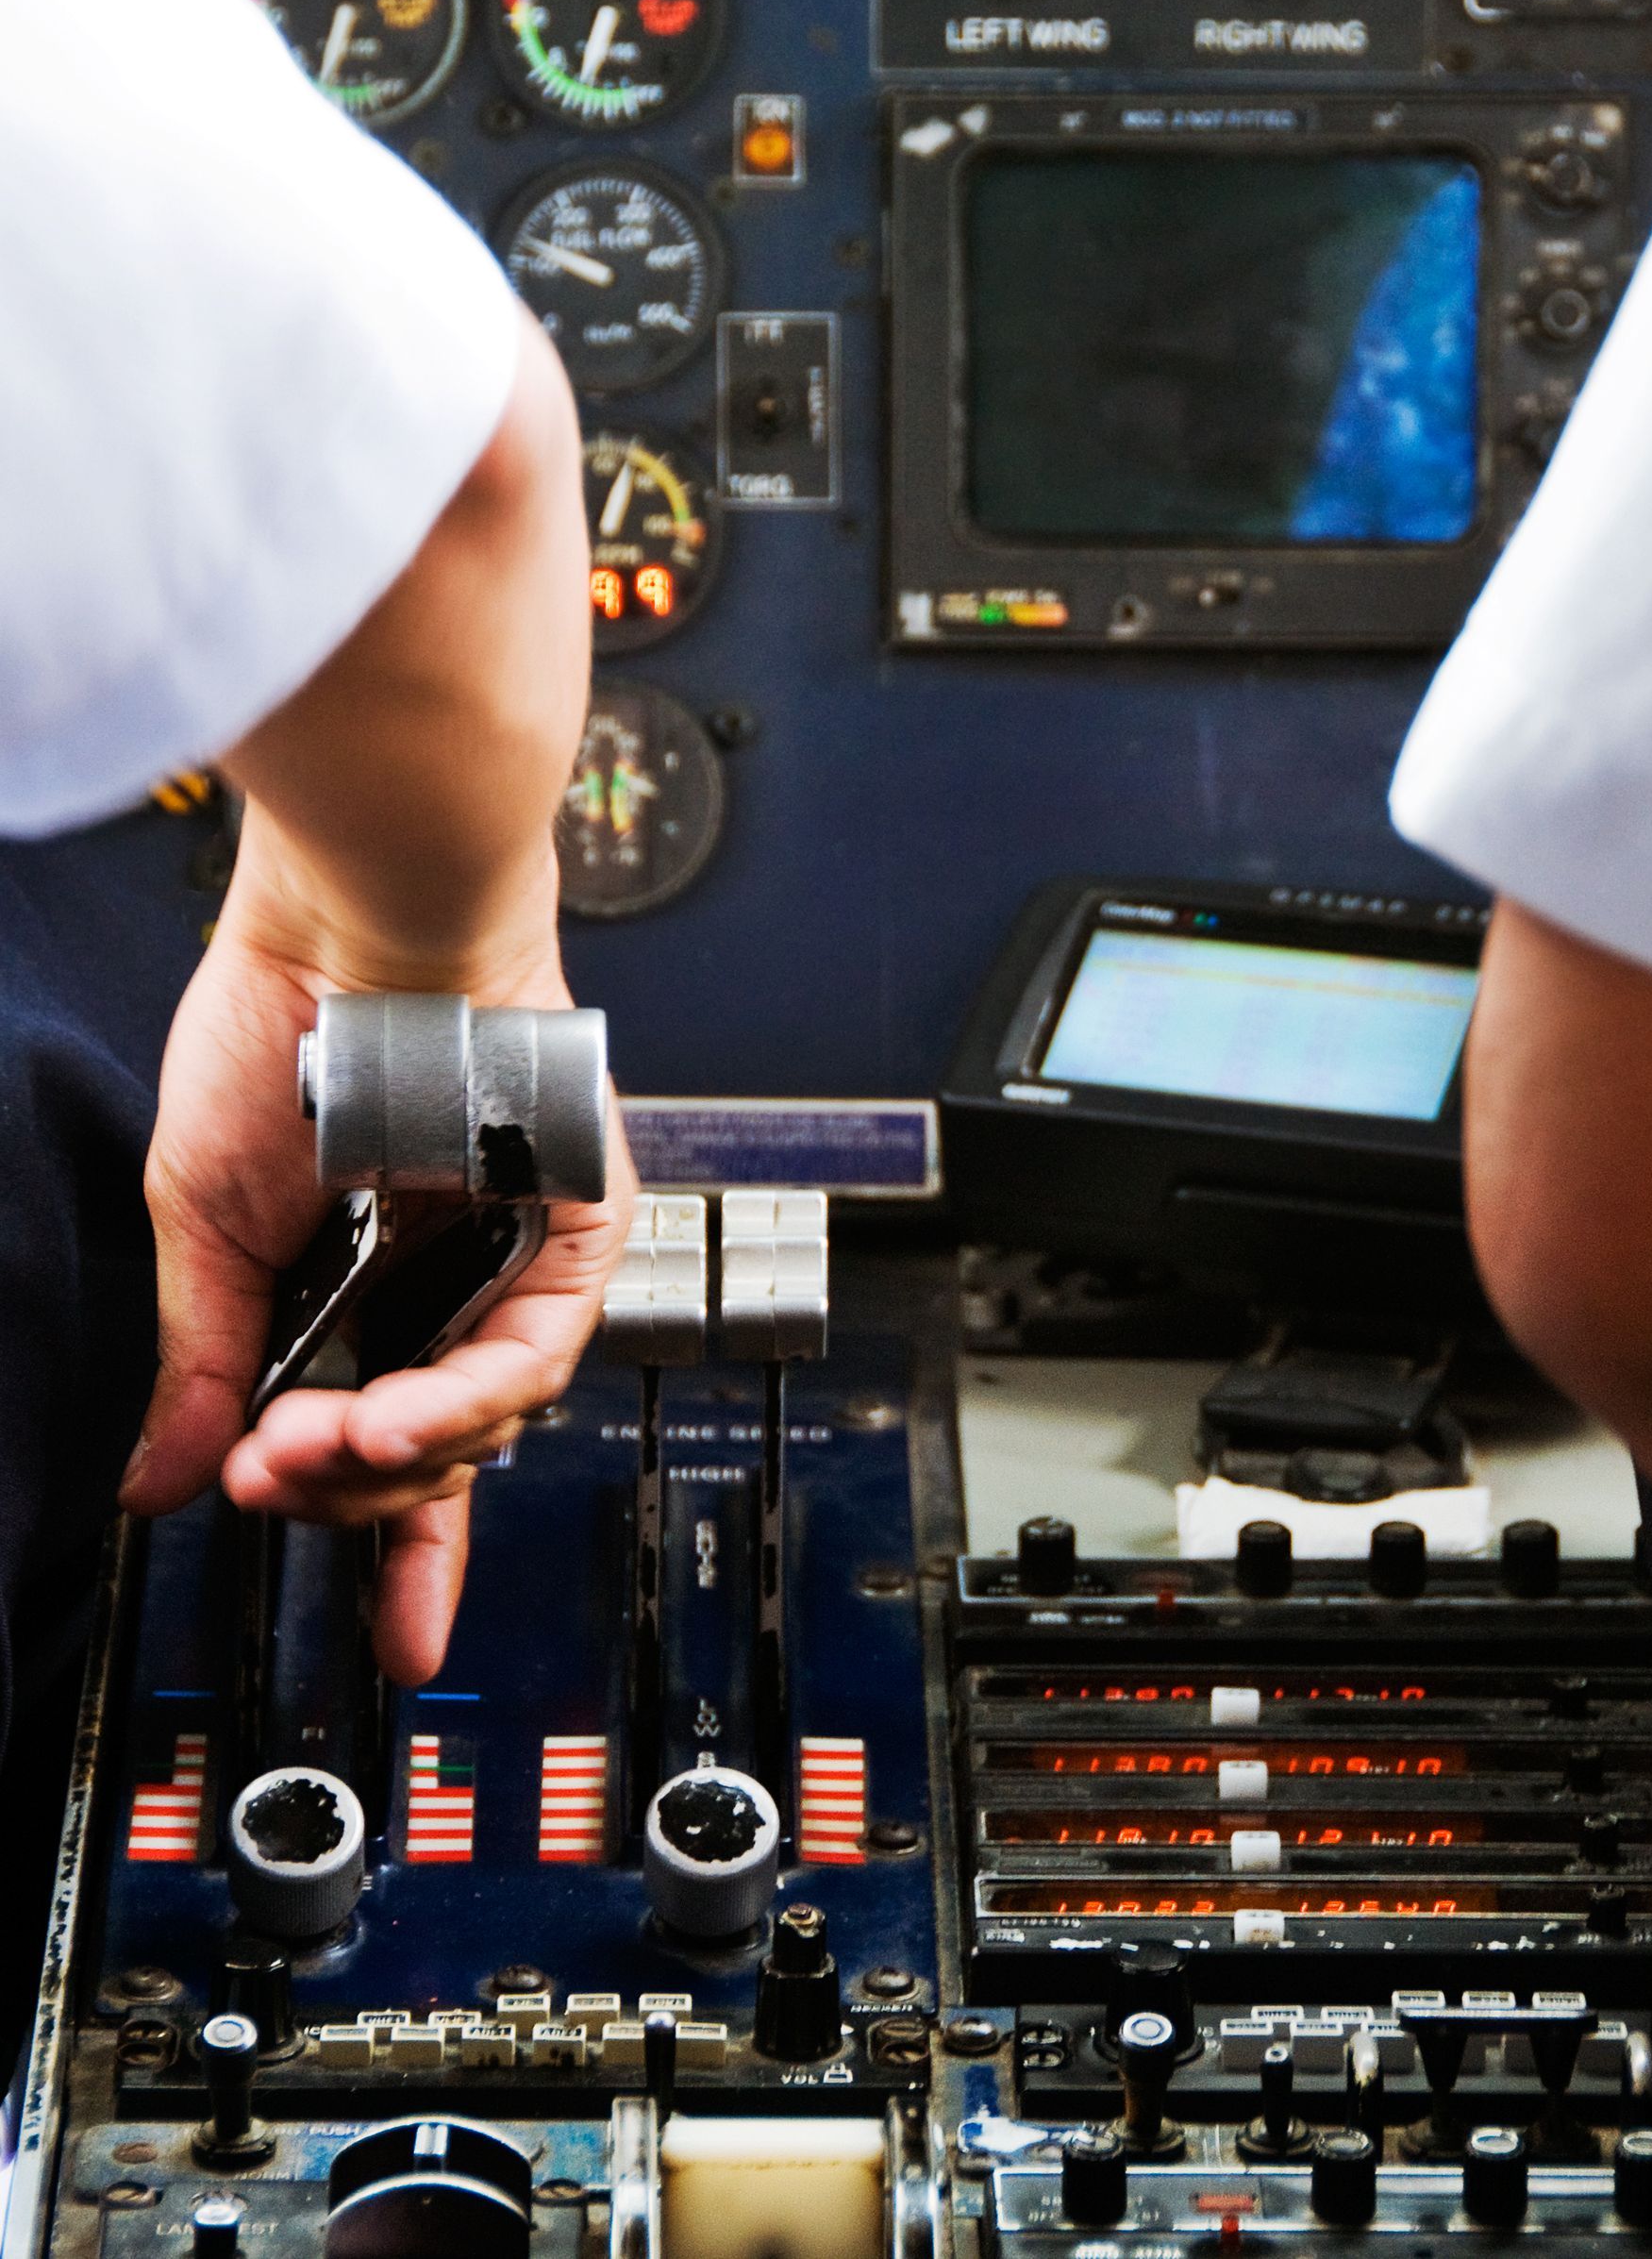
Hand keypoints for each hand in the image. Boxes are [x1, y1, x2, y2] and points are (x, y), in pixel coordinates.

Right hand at [123, 809, 637, 1684]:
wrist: (352, 918)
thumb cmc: (283, 1031)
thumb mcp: (209, 1221)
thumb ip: (206, 1361)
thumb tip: (164, 1485)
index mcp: (376, 1290)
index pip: (401, 1449)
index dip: (400, 1551)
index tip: (393, 1642)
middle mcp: (459, 1284)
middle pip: (440, 1457)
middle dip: (347, 1494)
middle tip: (268, 1478)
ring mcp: (523, 1258)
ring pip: (491, 1423)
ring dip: (396, 1456)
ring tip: (315, 1449)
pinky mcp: (578, 1225)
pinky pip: (537, 1353)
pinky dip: (462, 1401)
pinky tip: (388, 1418)